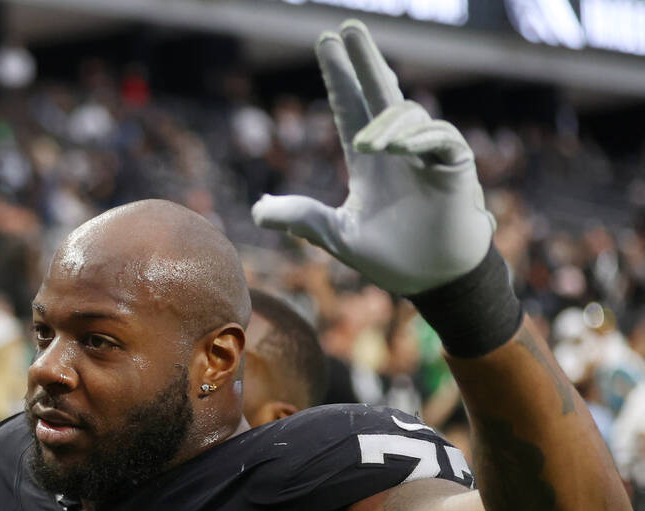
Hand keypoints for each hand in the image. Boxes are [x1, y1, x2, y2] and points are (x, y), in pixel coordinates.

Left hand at [252, 20, 494, 294]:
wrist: (434, 279)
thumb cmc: (392, 258)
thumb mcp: (336, 236)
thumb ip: (301, 218)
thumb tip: (258, 209)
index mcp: (368, 161)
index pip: (350, 108)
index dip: (339, 78)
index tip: (327, 43)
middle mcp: (396, 149)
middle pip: (379, 92)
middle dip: (364, 61)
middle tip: (347, 28)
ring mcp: (426, 154)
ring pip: (405, 115)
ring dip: (385, 124)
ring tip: (368, 146)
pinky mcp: (454, 164)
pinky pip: (440, 137)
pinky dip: (419, 139)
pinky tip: (399, 149)